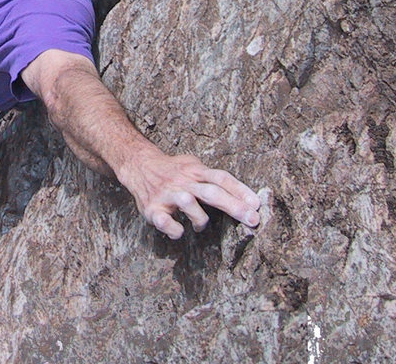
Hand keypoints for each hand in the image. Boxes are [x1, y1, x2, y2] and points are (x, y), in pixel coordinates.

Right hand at [118, 152, 260, 239]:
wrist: (138, 164)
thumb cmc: (173, 170)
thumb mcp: (194, 165)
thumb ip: (213, 178)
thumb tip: (243, 195)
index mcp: (195, 171)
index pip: (221, 178)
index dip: (240, 190)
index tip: (257, 205)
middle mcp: (183, 181)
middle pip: (211, 192)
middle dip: (234, 206)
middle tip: (252, 220)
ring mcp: (167, 194)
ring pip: (188, 202)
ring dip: (200, 217)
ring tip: (200, 225)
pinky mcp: (152, 207)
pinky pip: (164, 220)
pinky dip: (174, 229)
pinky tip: (179, 231)